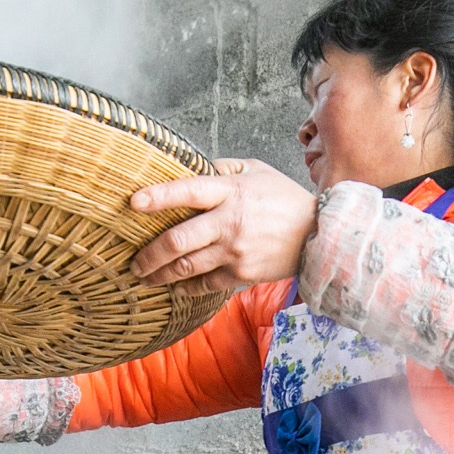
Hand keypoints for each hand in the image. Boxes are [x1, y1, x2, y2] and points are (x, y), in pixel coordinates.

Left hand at [128, 158, 318, 295]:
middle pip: (178, 240)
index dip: (159, 196)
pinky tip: (175, 286)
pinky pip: (205, 284)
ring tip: (145, 277)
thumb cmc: (285, 199)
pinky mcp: (242, 274)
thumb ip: (223, 168)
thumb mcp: (256, 171)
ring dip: (160, 274)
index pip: (188, 191)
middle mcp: (229, 222)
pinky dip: (186, 287)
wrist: (320, 235)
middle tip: (134, 261)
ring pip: (186, 267)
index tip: (134, 202)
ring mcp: (235, 251)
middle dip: (149, 253)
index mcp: (231, 191)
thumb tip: (192, 166)